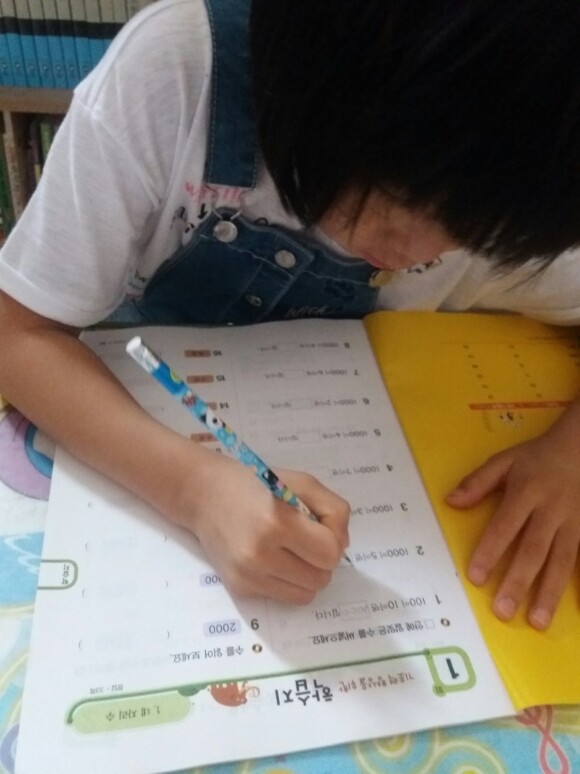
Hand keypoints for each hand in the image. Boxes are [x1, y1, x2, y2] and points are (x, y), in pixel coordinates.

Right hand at [171, 446, 350, 604]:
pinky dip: (287, 581)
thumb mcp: (300, 482)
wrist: (203, 495)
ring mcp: (248, 576)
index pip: (330, 553)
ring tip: (293, 551)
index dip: (333, 539)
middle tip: (307, 539)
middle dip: (322, 559)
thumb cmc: (256, 484)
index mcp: (276, 523)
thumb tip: (343, 546)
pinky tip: (273, 558)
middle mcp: (260, 554)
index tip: (319, 526)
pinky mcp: (240, 589)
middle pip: (321, 578)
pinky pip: (283, 597)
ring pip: (306, 594)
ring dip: (308, 574)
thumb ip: (333, 509)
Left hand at [446, 412, 579, 629]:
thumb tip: (450, 502)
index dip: (490, 551)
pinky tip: (573, 609)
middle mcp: (552, 511)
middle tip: (502, 611)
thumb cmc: (536, 458)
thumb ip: (478, 482)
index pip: (505, 526)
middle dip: (518, 582)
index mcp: (526, 492)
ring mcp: (575, 523)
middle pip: (534, 550)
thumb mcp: (505, 460)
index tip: (476, 577)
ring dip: (550, 593)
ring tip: (537, 622)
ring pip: (562, 562)